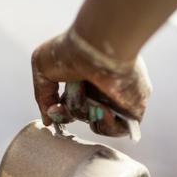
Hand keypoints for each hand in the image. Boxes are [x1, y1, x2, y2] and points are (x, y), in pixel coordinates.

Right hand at [31, 28, 151, 136]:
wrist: (97, 46)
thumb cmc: (70, 51)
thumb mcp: (43, 70)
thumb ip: (43, 97)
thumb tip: (48, 120)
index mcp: (82, 78)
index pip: (70, 106)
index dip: (60, 112)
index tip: (56, 107)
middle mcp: (100, 87)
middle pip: (81, 114)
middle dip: (73, 109)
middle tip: (76, 93)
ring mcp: (117, 97)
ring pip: (96, 122)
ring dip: (88, 112)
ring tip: (92, 95)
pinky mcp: (133, 106)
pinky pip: (119, 129)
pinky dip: (107, 124)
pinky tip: (105, 109)